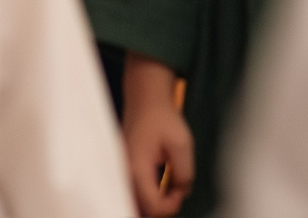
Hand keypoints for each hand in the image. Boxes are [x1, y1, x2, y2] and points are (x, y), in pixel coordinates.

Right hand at [121, 54, 193, 216]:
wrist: (145, 101)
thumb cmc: (162, 118)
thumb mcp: (182, 143)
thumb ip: (184, 173)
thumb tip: (182, 191)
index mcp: (138, 169)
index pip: (154, 207)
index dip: (172, 205)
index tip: (181, 189)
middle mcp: (125, 174)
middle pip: (141, 210)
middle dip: (163, 207)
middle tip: (175, 191)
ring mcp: (122, 173)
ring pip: (136, 204)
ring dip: (153, 204)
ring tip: (168, 191)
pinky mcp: (124, 171)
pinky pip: (133, 194)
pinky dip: (146, 198)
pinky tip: (158, 190)